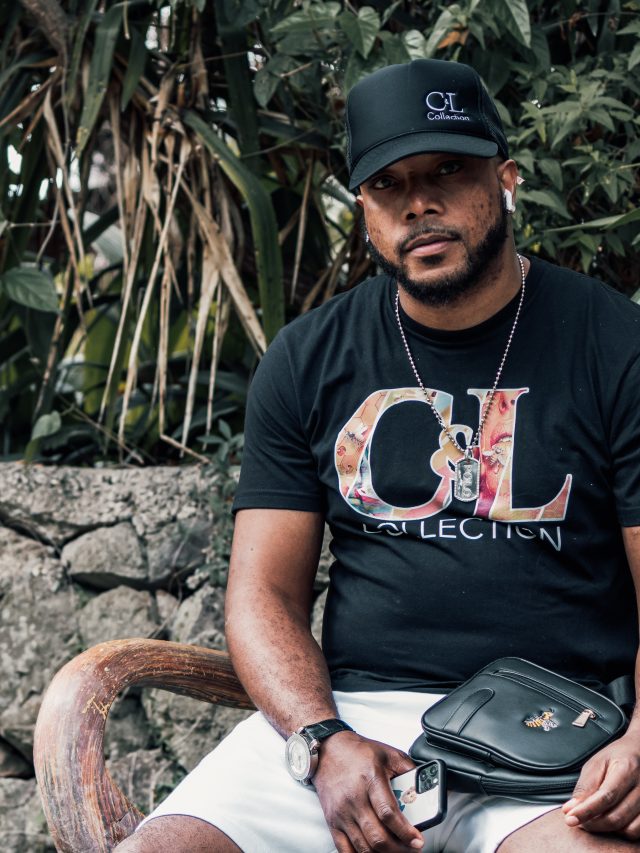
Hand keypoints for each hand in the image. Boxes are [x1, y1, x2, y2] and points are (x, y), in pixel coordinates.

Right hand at [312, 731, 424, 851]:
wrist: (328, 750)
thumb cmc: (358, 752)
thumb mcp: (388, 753)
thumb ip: (409, 769)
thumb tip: (425, 786)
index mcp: (370, 779)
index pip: (388, 813)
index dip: (405, 832)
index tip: (418, 840)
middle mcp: (354, 798)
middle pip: (378, 836)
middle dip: (399, 849)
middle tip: (412, 848)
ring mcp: (342, 813)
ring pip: (364, 847)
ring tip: (397, 851)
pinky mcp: (332, 822)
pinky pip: (345, 850)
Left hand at [562, 732, 639, 839]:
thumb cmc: (617, 758)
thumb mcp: (597, 763)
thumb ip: (585, 787)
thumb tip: (570, 809)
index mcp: (626, 769)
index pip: (605, 796)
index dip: (586, 810)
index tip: (570, 819)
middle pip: (616, 817)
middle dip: (593, 824)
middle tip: (578, 820)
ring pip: (628, 829)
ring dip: (606, 829)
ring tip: (593, 819)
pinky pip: (637, 832)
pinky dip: (621, 832)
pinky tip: (610, 821)